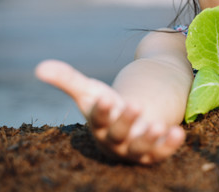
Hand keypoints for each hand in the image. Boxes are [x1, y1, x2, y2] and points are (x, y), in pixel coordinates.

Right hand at [35, 59, 184, 163]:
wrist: (129, 124)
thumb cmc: (107, 106)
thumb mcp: (91, 92)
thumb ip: (68, 80)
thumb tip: (40, 67)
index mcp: (100, 125)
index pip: (98, 119)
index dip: (101, 110)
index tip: (105, 97)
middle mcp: (116, 140)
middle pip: (119, 134)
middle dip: (126, 121)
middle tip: (136, 104)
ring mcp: (136, 148)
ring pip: (140, 148)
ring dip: (149, 138)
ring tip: (157, 126)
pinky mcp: (154, 153)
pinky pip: (162, 152)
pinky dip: (169, 144)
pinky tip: (178, 132)